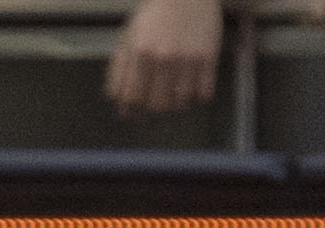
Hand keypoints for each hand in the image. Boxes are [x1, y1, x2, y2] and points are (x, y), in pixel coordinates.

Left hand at [105, 0, 220, 114]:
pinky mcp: (208, 58)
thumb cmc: (155, 14)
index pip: (132, 99)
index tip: (133, 115)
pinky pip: (204, 94)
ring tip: (174, 92)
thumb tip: (116, 99)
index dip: (131, 111)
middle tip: (154, 106)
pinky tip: (192, 84)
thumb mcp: (130, 37)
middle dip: (153, 112)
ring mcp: (187, 60)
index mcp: (140, 53)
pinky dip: (198, 96)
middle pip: (157, 107)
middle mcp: (163, 59)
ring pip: (181, 104)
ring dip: (176, 104)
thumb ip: (120, 68)